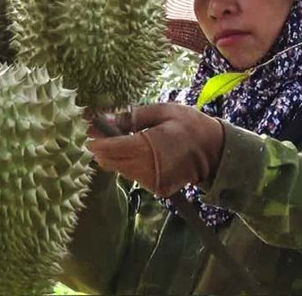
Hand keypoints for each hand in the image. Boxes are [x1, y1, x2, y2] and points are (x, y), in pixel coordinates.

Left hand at [87, 103, 224, 197]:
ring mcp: (151, 182)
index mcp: (147, 147)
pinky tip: (135, 151)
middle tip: (99, 130)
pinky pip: (132, 175)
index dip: (94, 140)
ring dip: (114, 155)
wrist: (216, 152)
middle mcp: (146, 169)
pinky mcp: (156, 189)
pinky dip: (128, 163)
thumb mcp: (161, 111)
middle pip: (109, 162)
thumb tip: (103, 118)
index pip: (109, 149)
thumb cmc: (189, 124)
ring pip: (118, 169)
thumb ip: (131, 117)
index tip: (86, 129)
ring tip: (119, 138)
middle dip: (100, 148)